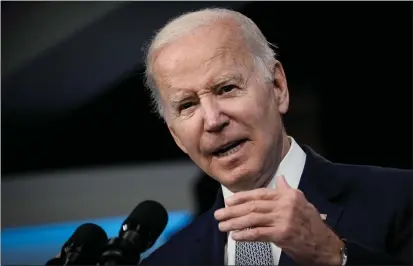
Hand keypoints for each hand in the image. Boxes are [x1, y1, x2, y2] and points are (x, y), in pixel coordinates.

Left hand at [214, 175, 343, 265]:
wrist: (324, 245)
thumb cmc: (312, 224)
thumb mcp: (301, 202)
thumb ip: (287, 190)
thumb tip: (280, 179)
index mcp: (288, 195)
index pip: (260, 193)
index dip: (242, 197)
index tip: (229, 201)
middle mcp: (285, 205)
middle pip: (253, 206)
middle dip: (233, 210)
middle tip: (219, 214)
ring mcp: (284, 219)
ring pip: (253, 219)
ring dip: (234, 223)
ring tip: (223, 225)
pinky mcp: (282, 234)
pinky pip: (258, 233)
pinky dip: (245, 235)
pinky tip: (236, 236)